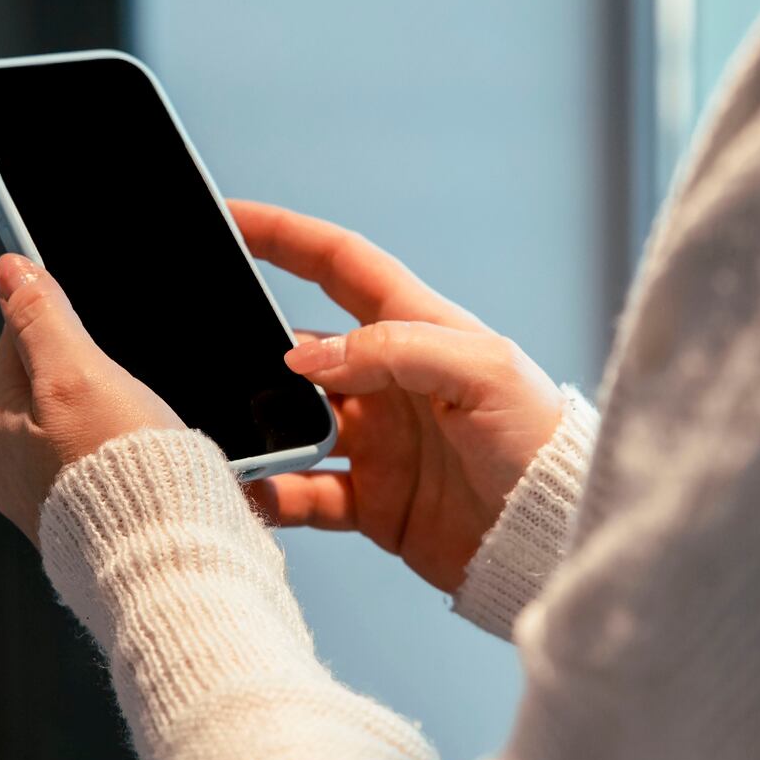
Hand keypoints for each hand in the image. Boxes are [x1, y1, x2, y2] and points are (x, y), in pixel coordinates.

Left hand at [0, 254, 185, 544]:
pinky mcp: (85, 526)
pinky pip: (100, 471)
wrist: (165, 558)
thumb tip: (10, 270)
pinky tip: (150, 461)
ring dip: (110, 417)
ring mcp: (46, 501)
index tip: (92, 316)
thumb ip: (41, 318)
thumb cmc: (121, 473)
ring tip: (146, 424)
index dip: (58, 317)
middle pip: (47, 387)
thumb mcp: (77, 373)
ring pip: (76, 430)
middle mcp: (11, 467)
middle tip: (130, 377)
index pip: (16, 341)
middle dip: (88, 372)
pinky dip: (124, 459)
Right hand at [231, 201, 563, 593]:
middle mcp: (391, 382)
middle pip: (301, 347)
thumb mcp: (481, 371)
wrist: (558, 543)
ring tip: (218, 430)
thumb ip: (393, 350)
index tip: (229, 217)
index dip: (285, 236)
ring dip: (255, 427)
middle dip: (250, 344)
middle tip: (200, 345)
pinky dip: (270, 495)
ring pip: (291, 423)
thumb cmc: (545, 444)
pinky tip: (247, 493)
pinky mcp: (374, 503)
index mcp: (420, 330)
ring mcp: (378, 443)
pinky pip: (303, 493)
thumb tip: (303, 354)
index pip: (340, 264)